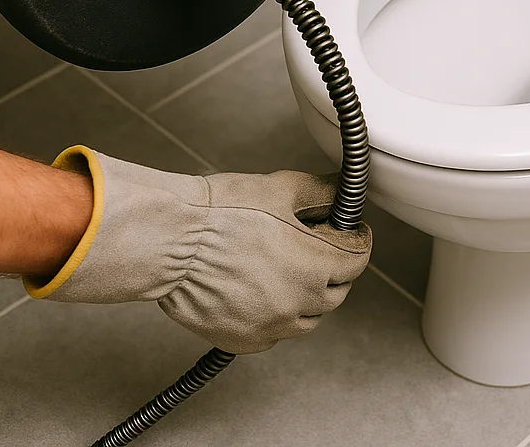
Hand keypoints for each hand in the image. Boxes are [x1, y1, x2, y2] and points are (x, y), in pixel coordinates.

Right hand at [25, 149, 372, 354]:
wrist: (171, 241)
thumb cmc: (221, 213)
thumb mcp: (282, 188)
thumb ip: (321, 191)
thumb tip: (340, 190)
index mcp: (316, 265)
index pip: (358, 259)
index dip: (357, 239)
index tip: (351, 230)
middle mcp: (299, 303)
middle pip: (337, 291)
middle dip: (336, 267)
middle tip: (321, 244)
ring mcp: (272, 327)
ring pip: (308, 316)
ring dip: (309, 294)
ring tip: (289, 266)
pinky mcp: (245, 341)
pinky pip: (276, 333)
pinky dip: (278, 314)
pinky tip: (263, 289)